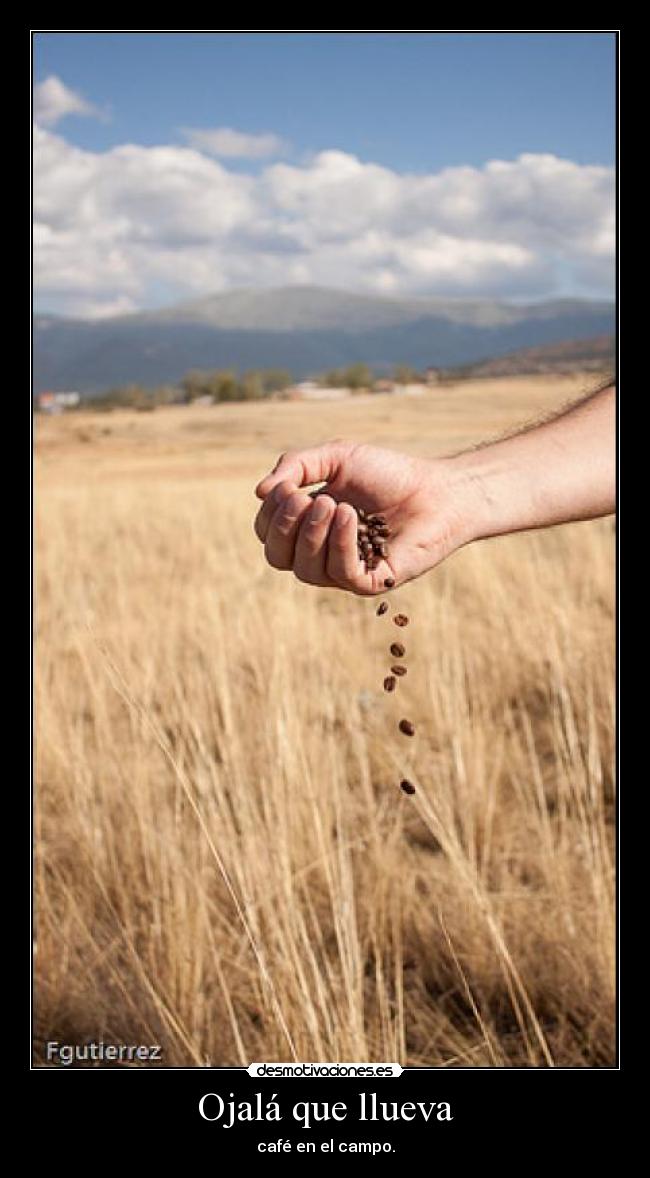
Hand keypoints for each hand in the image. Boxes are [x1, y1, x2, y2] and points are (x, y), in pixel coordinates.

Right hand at [253, 438, 473, 594]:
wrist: (438, 489)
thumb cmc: (388, 474)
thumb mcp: (337, 457)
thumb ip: (296, 465)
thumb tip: (260, 492)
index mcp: (308, 528)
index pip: (268, 534)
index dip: (270, 514)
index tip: (288, 488)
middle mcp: (321, 554)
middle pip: (277, 557)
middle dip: (284, 527)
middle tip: (304, 498)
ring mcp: (344, 571)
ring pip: (305, 569)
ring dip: (312, 534)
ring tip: (334, 503)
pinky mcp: (370, 583)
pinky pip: (340, 572)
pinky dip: (339, 543)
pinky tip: (349, 517)